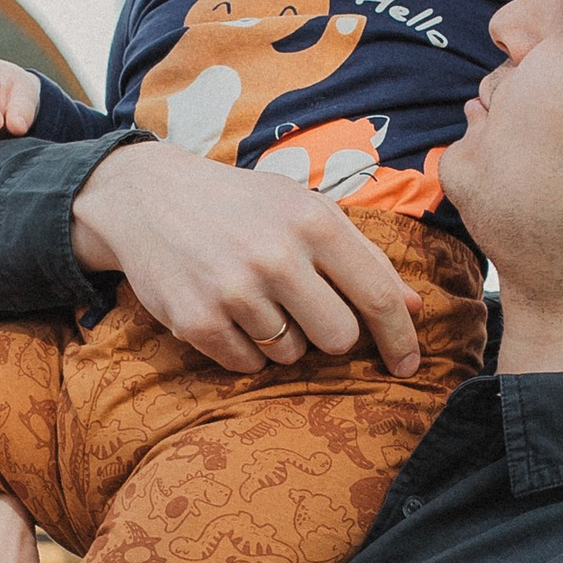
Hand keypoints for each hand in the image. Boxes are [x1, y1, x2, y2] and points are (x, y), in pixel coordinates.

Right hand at [71, 141, 422, 378]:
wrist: (148, 198)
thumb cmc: (242, 205)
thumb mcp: (305, 209)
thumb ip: (363, 255)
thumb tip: (414, 306)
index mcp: (313, 222)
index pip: (376, 296)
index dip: (400, 338)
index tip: (408, 364)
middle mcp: (276, 257)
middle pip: (338, 338)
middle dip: (330, 335)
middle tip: (305, 310)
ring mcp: (233, 291)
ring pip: (291, 354)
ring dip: (282, 338)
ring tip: (255, 299)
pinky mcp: (197, 321)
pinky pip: (247, 364)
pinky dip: (245, 349)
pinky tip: (227, 312)